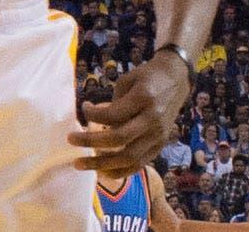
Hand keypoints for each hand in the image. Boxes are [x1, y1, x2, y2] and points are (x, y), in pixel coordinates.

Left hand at [71, 48, 192, 173]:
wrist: (177, 79)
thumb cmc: (148, 76)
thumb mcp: (128, 80)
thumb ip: (114, 103)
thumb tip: (97, 123)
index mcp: (144, 99)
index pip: (113, 114)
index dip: (93, 115)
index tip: (83, 109)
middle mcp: (152, 120)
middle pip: (119, 139)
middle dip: (91, 142)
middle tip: (71, 140)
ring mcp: (158, 136)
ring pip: (129, 158)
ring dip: (102, 164)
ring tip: (81, 164)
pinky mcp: (160, 146)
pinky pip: (139, 164)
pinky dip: (120, 171)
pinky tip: (103, 172)